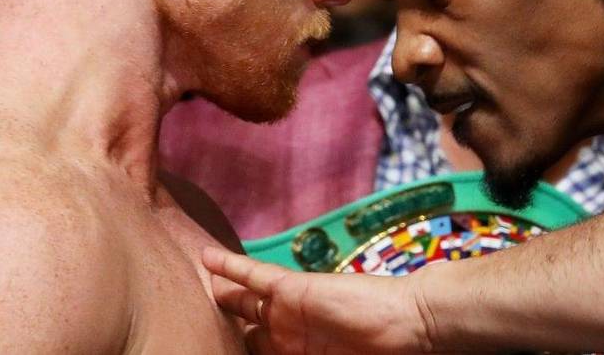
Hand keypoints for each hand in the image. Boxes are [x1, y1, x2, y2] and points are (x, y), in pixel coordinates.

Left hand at [204, 247, 442, 354]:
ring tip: (194, 287)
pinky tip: (205, 258)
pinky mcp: (292, 290)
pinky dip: (229, 267)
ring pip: (242, 303)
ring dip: (220, 296)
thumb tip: (269, 354)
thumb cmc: (382, 353)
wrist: (410, 324)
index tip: (212, 345)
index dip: (235, 346)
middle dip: (224, 325)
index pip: (254, 350)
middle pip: (244, 328)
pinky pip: (253, 276)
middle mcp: (287, 335)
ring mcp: (288, 313)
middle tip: (195, 319)